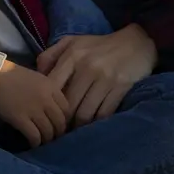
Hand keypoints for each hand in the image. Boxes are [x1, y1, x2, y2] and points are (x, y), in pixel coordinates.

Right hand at [0, 59, 69, 147]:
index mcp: (51, 87)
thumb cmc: (13, 76)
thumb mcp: (36, 78)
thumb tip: (54, 110)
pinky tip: (33, 144)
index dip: (65, 119)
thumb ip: (48, 92)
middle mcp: (46, 99)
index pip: (67, 109)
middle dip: (58, 133)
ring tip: (43, 142)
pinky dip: (36, 143)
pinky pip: (35, 136)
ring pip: (49, 131)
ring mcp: (34, 109)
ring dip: (47, 140)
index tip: (59, 124)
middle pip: (60, 122)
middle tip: (53, 137)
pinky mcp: (21, 119)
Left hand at [37, 25, 157, 127]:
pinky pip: (103, 114)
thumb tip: (37, 75)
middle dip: (63, 121)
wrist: (136, 43)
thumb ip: (51, 55)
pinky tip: (93, 125)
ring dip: (79, 126)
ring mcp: (104, 78)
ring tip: (75, 131)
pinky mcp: (120, 87)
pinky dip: (96, 123)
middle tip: (61, 130)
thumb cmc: (99, 45)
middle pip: (68, 104)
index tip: (48, 114)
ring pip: (85, 113)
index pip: (53, 86)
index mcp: (72, 55)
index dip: (49, 104)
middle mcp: (86, 66)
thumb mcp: (73, 42)